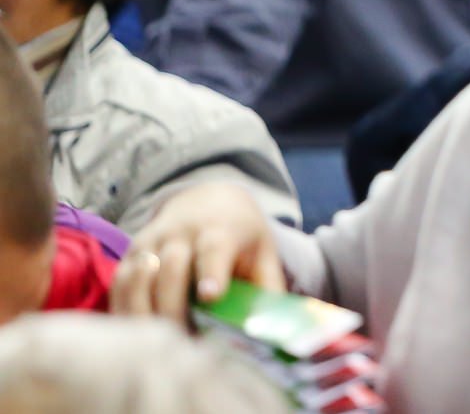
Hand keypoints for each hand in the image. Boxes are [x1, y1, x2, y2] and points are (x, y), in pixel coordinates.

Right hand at [110, 182, 285, 326]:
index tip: (211, 295)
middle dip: (173, 308)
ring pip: (138, 279)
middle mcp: (181, 233)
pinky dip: (123, 311)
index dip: (211, 271)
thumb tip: (272, 328)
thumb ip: (267, 287)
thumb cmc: (240, 236)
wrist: (207, 200)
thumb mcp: (263, 253)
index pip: (214, 249)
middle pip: (171, 269)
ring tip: (157, 345)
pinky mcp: (130, 255)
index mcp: (220, 230)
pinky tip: (134, 337)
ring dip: (144, 314)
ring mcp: (151, 242)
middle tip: (182, 342)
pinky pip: (119, 285)